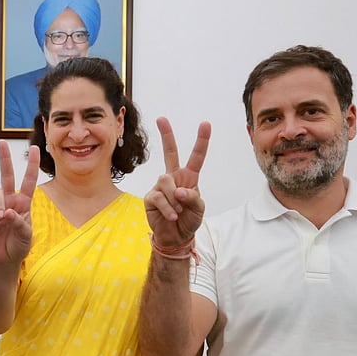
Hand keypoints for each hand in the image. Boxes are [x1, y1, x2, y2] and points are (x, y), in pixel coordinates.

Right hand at [0, 141, 39, 266]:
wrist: (6, 259)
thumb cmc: (19, 246)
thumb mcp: (26, 236)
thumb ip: (19, 223)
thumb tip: (7, 212)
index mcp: (24, 203)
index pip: (29, 180)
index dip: (32, 165)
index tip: (36, 149)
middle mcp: (10, 201)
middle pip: (6, 175)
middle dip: (4, 158)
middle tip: (1, 143)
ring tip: (2, 218)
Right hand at [144, 118, 209, 247]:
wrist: (175, 237)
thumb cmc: (189, 220)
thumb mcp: (199, 209)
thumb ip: (193, 198)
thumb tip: (179, 191)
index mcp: (189, 178)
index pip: (196, 157)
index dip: (201, 141)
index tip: (205, 124)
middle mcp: (174, 178)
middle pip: (170, 152)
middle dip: (166, 135)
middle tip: (161, 118)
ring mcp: (161, 186)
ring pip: (166, 181)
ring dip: (175, 199)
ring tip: (178, 212)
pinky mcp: (150, 197)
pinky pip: (158, 197)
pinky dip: (167, 208)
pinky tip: (171, 216)